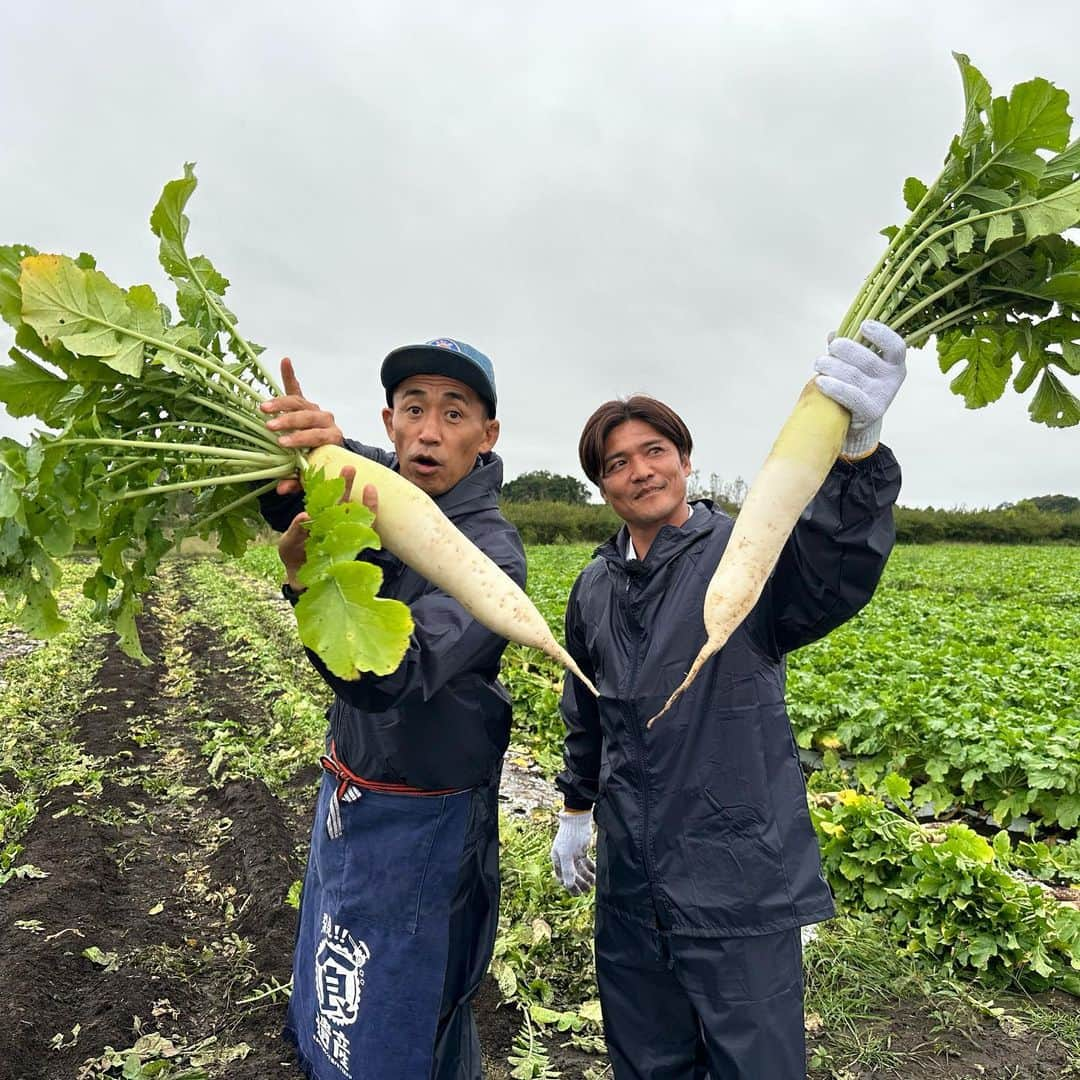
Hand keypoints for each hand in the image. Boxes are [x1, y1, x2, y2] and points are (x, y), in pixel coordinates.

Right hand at [260, 358, 344, 494]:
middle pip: (308, 417)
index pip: (317, 436)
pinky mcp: (305, 402)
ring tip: (263, 408)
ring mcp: (316, 409)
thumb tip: (281, 489)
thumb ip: (298, 482)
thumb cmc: (320, 466)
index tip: (283, 444)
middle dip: (289, 422)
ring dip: (281, 404)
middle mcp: (327, 420)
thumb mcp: (312, 476)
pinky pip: (296, 388)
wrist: (333, 453)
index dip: (301, 439)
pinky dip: (290, 376)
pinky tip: (285, 361)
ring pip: (300, 403)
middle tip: (271, 427)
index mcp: (332, 438)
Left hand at [278, 468, 368, 587]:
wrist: (300, 584)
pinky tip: (372, 520)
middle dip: (347, 485)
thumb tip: (304, 515)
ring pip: (357, 518)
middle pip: (343, 502)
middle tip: (350, 467)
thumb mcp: (288, 543)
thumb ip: (295, 530)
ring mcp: (344, 539)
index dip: (330, 485)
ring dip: (364, 504)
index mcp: (318, 521)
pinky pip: (363, 539)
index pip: (326, 498)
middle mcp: (333, 527)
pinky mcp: (352, 553)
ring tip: (369, 486)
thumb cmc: (295, 560)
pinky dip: (368, 528)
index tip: (331, 471)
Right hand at [550, 810, 594, 895]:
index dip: (569, 886)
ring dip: (586, 878)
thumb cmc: (569, 836)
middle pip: (572, 875)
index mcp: (557, 859)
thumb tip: (568, 886)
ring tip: (592, 884)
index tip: (577, 893)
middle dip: (579, 884)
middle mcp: (565, 858)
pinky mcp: (582, 851)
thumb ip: (567, 870)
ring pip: (580, 870)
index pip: (562, 877)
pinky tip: (596, 873)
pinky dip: (591, 869)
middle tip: (587, 891)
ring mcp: (574, 855)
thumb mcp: (566, 855)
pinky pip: (587, 863)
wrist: (577, 820)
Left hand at [814, 319, 906, 457]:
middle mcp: (892, 378)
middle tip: (831, 348)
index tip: (864, 325)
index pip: (895, 346)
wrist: (858, 421)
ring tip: (819, 363)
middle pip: (867, 359)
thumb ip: (848, 347)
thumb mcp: (857, 365)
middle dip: (844, 350)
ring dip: (832, 366)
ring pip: (854, 375)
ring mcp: (882, 396)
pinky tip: (820, 381)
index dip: (881, 334)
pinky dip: (833, 387)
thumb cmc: (857, 386)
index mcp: (894, 362)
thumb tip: (833, 334)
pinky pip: (850, 395)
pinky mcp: (870, 411)